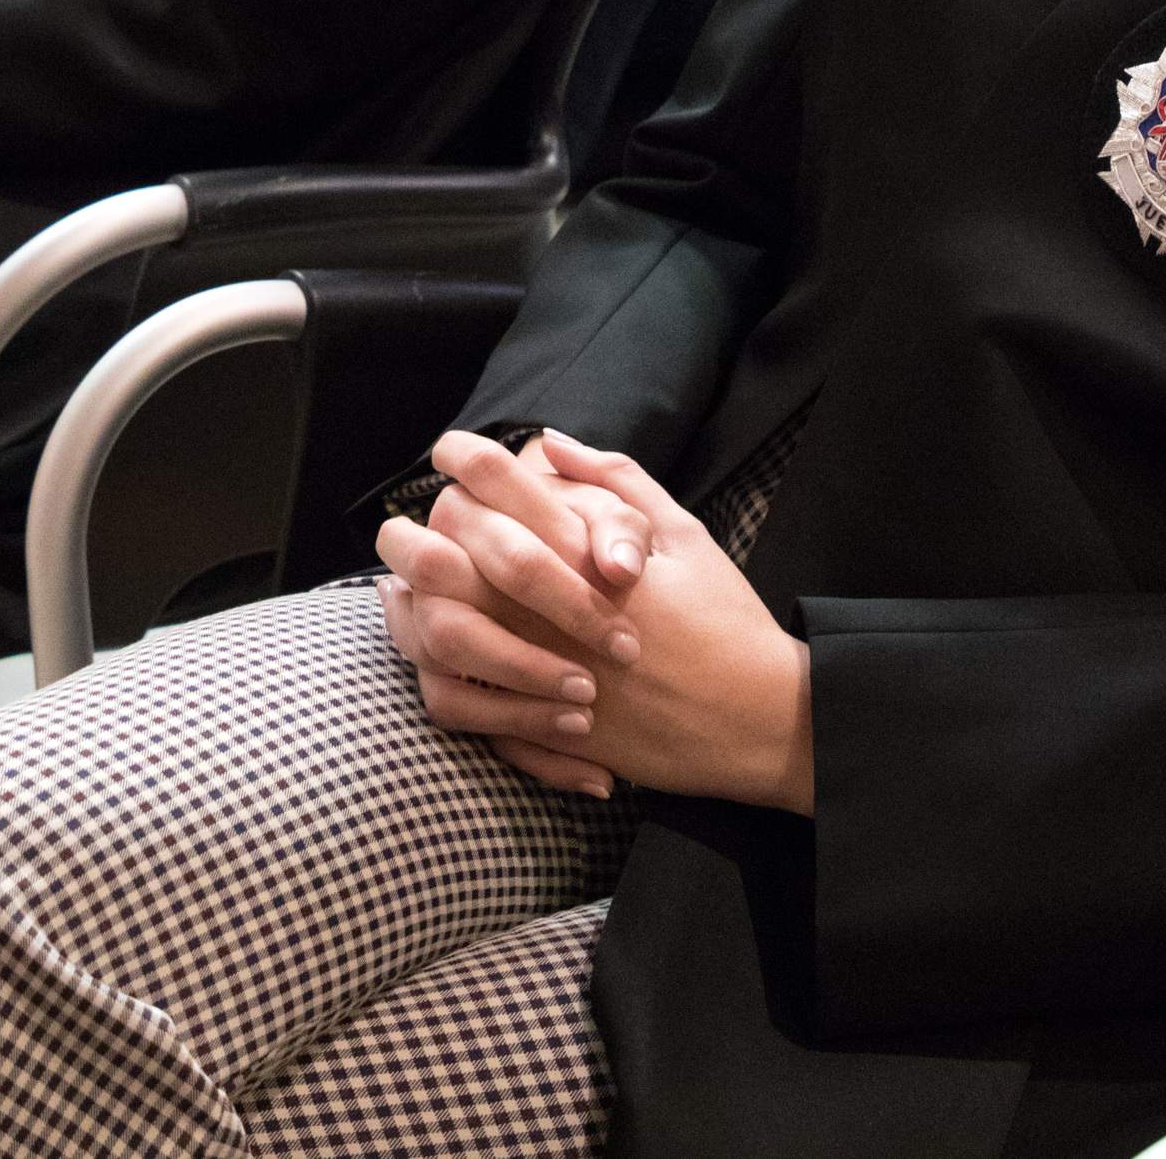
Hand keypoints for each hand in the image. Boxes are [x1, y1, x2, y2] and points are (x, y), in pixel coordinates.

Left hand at [381, 429, 814, 813]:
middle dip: (422, 522)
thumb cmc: (725, 621)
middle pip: (451, 546)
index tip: (450, 453)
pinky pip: (459, 697)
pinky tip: (429, 641)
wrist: (756, 720)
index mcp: (588, 549)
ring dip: (415, 594)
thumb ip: (617, 482)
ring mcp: (542, 666)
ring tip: (409, 578)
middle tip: (420, 515)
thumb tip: (552, 443)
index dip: (465, 457)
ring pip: (438, 623)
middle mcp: (554, 603)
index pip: (502, 484)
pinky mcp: (542, 723)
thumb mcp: (685, 535)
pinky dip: (431, 667)